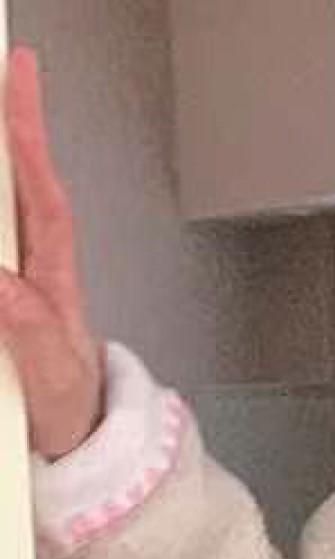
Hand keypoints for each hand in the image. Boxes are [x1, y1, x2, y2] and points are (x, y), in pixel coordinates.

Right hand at [0, 46, 105, 459]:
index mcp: (54, 282)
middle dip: (5, 131)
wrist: (66, 448)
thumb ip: (31, 333)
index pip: (42, 196)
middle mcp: (31, 270)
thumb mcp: (54, 382)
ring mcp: (8, 280)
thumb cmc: (66, 411)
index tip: (18, 84)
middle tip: (1, 74)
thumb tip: (0, 283)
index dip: (30, 138)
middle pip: (13, 187)